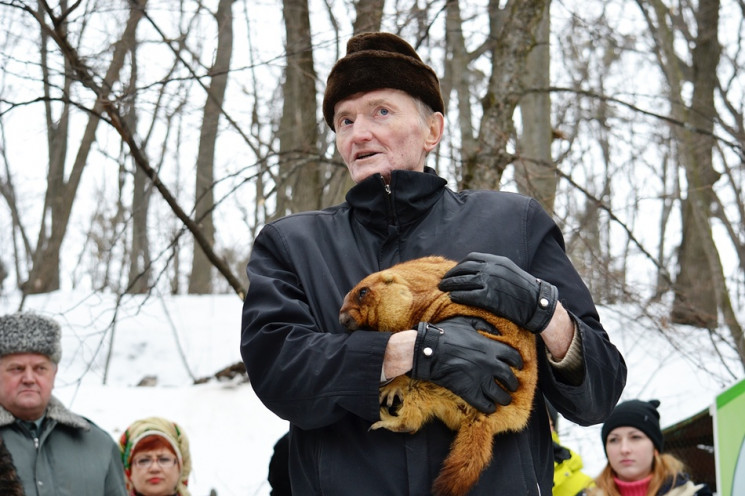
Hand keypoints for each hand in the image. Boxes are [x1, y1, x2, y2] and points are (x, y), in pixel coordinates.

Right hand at [410, 316, 522, 413]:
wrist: (428, 350)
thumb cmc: (446, 334)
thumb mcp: (466, 322)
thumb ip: (484, 325)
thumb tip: (496, 331)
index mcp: (490, 348)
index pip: (514, 357)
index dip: (518, 363)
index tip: (518, 367)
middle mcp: (490, 365)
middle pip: (509, 378)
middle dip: (513, 383)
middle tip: (512, 386)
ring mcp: (480, 380)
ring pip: (500, 395)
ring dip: (504, 398)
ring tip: (504, 399)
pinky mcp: (469, 392)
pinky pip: (484, 404)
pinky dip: (489, 408)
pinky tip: (490, 407)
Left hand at [438, 252, 557, 333]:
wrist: (538, 304)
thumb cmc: (524, 290)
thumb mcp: (510, 271)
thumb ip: (494, 268)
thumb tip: (477, 270)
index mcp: (497, 260)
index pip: (471, 259)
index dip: (459, 266)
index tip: (453, 272)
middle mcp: (492, 268)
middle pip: (463, 269)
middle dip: (451, 275)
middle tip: (442, 282)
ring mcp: (490, 282)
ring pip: (463, 282)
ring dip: (450, 285)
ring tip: (443, 290)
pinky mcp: (489, 297)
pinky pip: (467, 295)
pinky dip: (458, 296)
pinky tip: (453, 298)